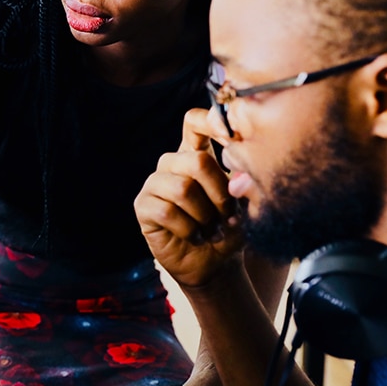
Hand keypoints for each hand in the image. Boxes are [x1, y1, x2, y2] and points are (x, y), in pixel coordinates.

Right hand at [135, 109, 242, 287]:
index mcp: (196, 154)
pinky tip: (195, 236)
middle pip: (197, 160)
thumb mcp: (243, 204)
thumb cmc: (229, 228)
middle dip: (220, 193)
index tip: (231, 138)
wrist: (214, 264)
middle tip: (228, 215)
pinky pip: (166, 211)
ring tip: (212, 229)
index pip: (194, 122)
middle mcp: (173, 164)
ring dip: (205, 215)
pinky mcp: (143, 206)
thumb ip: (242, 184)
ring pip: (183, 188)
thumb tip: (237, 176)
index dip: (210, 121)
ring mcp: (155, 183)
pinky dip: (189, 229)